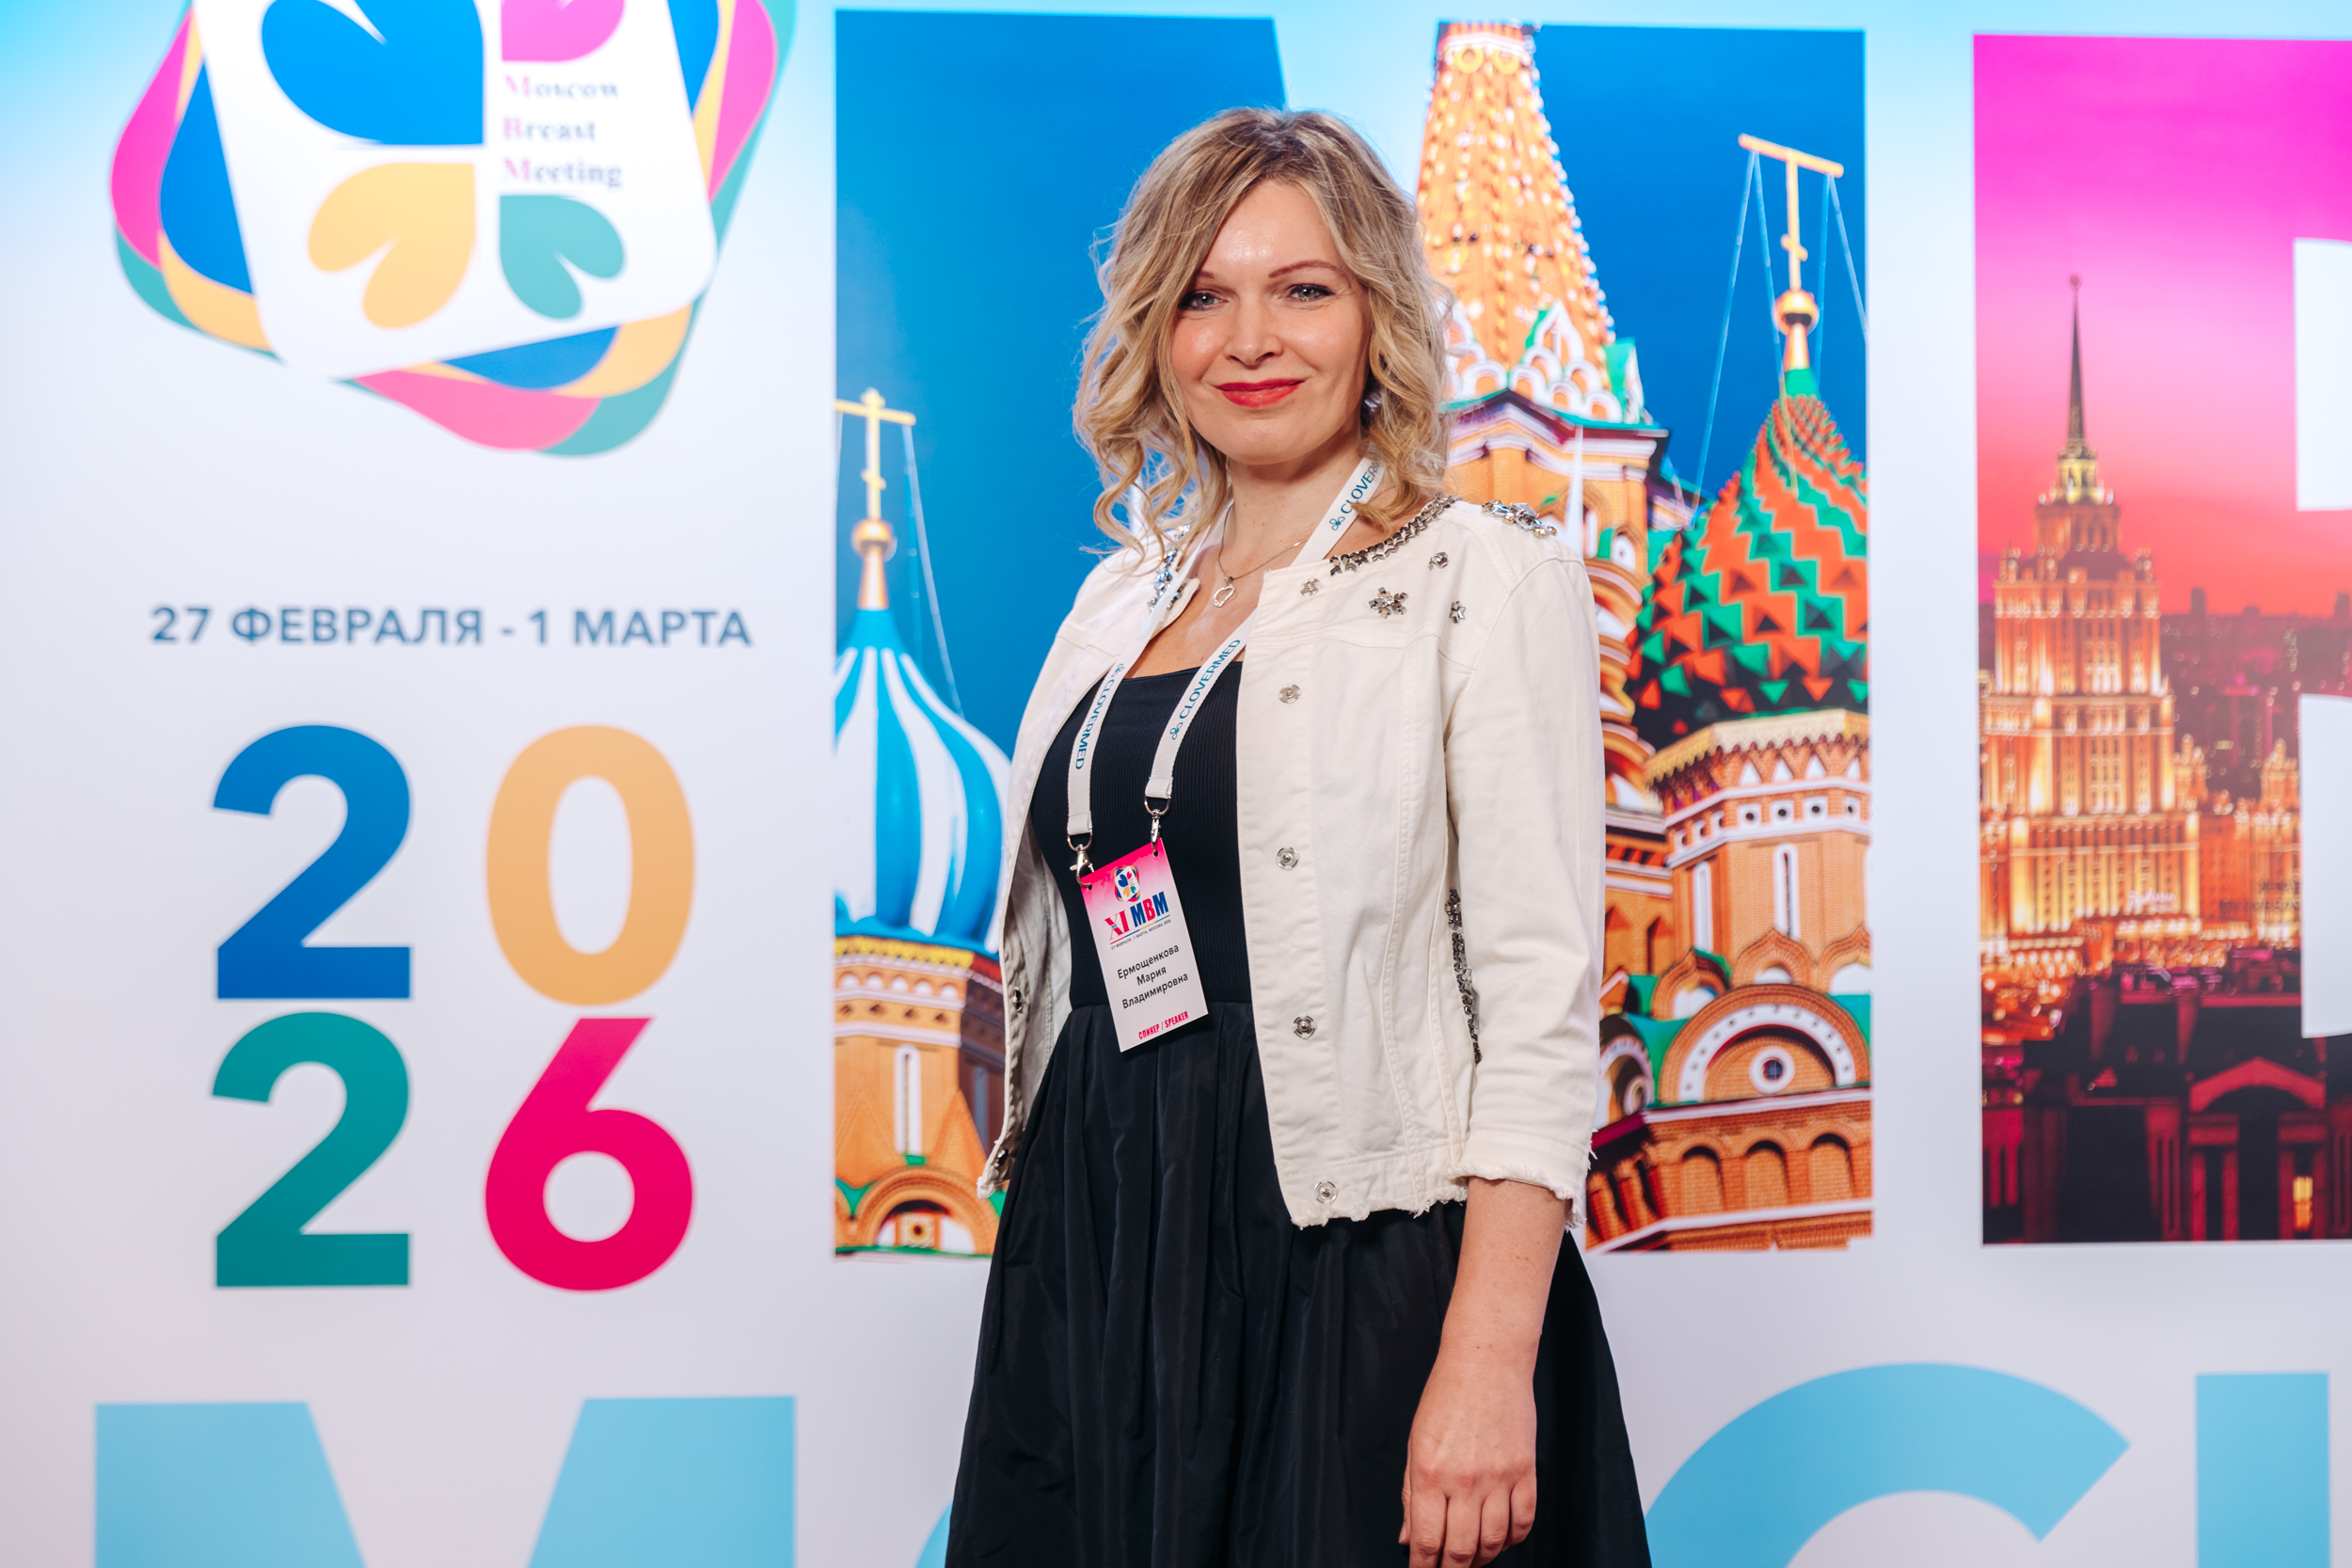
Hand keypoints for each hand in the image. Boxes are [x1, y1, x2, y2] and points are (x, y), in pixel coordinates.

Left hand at [1398, 1342, 1537, 1565]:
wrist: (1485, 1361)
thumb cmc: (1445, 1397)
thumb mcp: (1415, 1444)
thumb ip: (1410, 1495)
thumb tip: (1408, 1539)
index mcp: (1430, 1472)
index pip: (1427, 1541)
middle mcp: (1465, 1479)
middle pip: (1461, 1550)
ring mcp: (1499, 1476)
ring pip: (1494, 1542)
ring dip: (1482, 1558)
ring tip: (1473, 1557)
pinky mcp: (1525, 1470)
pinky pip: (1524, 1521)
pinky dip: (1514, 1539)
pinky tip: (1502, 1538)